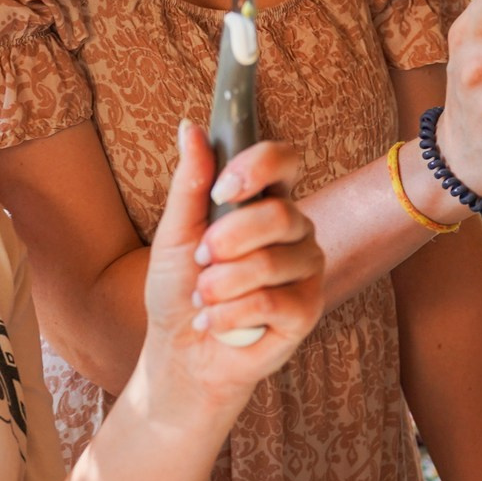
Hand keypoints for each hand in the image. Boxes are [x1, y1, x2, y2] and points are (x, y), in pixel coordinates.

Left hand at [143, 126, 321, 409]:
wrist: (180, 353)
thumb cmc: (179, 290)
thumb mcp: (175, 233)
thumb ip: (189, 183)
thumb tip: (189, 127)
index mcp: (265, 201)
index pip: (284, 160)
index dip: (257, 167)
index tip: (221, 190)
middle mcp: (294, 230)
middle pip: (279, 213)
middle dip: (227, 239)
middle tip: (201, 260)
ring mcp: (306, 270)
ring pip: (270, 262)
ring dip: (220, 284)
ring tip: (203, 297)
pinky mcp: (306, 311)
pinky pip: (270, 302)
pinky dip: (229, 314)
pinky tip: (215, 322)